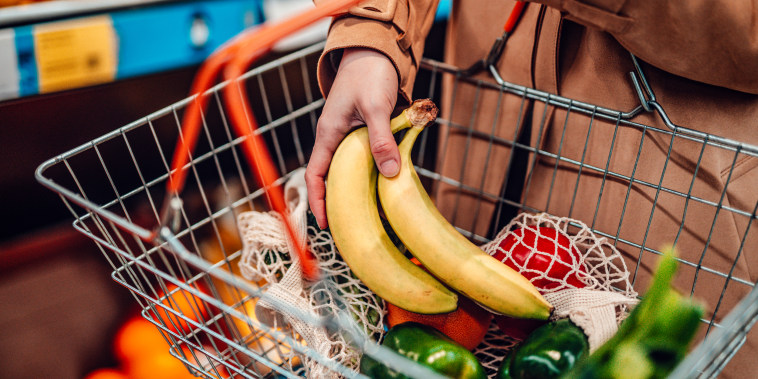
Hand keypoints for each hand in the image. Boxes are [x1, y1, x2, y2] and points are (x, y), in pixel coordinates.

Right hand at [305, 48, 399, 228]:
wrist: (375, 52)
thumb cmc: (370, 74)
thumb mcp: (377, 108)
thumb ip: (381, 140)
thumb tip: (389, 173)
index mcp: (329, 134)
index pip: (314, 174)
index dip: (317, 200)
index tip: (325, 223)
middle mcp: (334, 138)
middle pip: (329, 177)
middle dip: (337, 201)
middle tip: (351, 226)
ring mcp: (348, 136)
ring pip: (347, 169)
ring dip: (356, 188)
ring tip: (368, 212)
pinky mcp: (362, 132)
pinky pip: (362, 158)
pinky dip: (370, 172)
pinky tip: (383, 183)